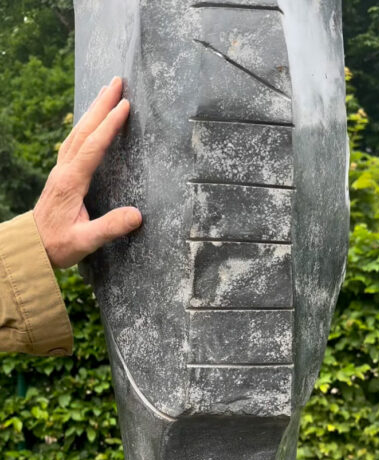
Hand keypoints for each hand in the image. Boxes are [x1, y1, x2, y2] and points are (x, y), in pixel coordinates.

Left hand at [33, 76, 141, 268]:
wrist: (30, 247)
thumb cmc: (56, 245)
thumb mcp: (84, 241)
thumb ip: (109, 228)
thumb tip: (137, 215)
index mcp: (70, 182)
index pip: (93, 146)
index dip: (109, 125)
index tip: (124, 105)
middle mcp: (63, 170)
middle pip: (83, 130)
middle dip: (100, 105)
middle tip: (116, 82)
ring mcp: (60, 170)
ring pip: (76, 133)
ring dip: (92, 111)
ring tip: (106, 93)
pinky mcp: (60, 175)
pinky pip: (73, 142)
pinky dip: (85, 126)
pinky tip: (90, 123)